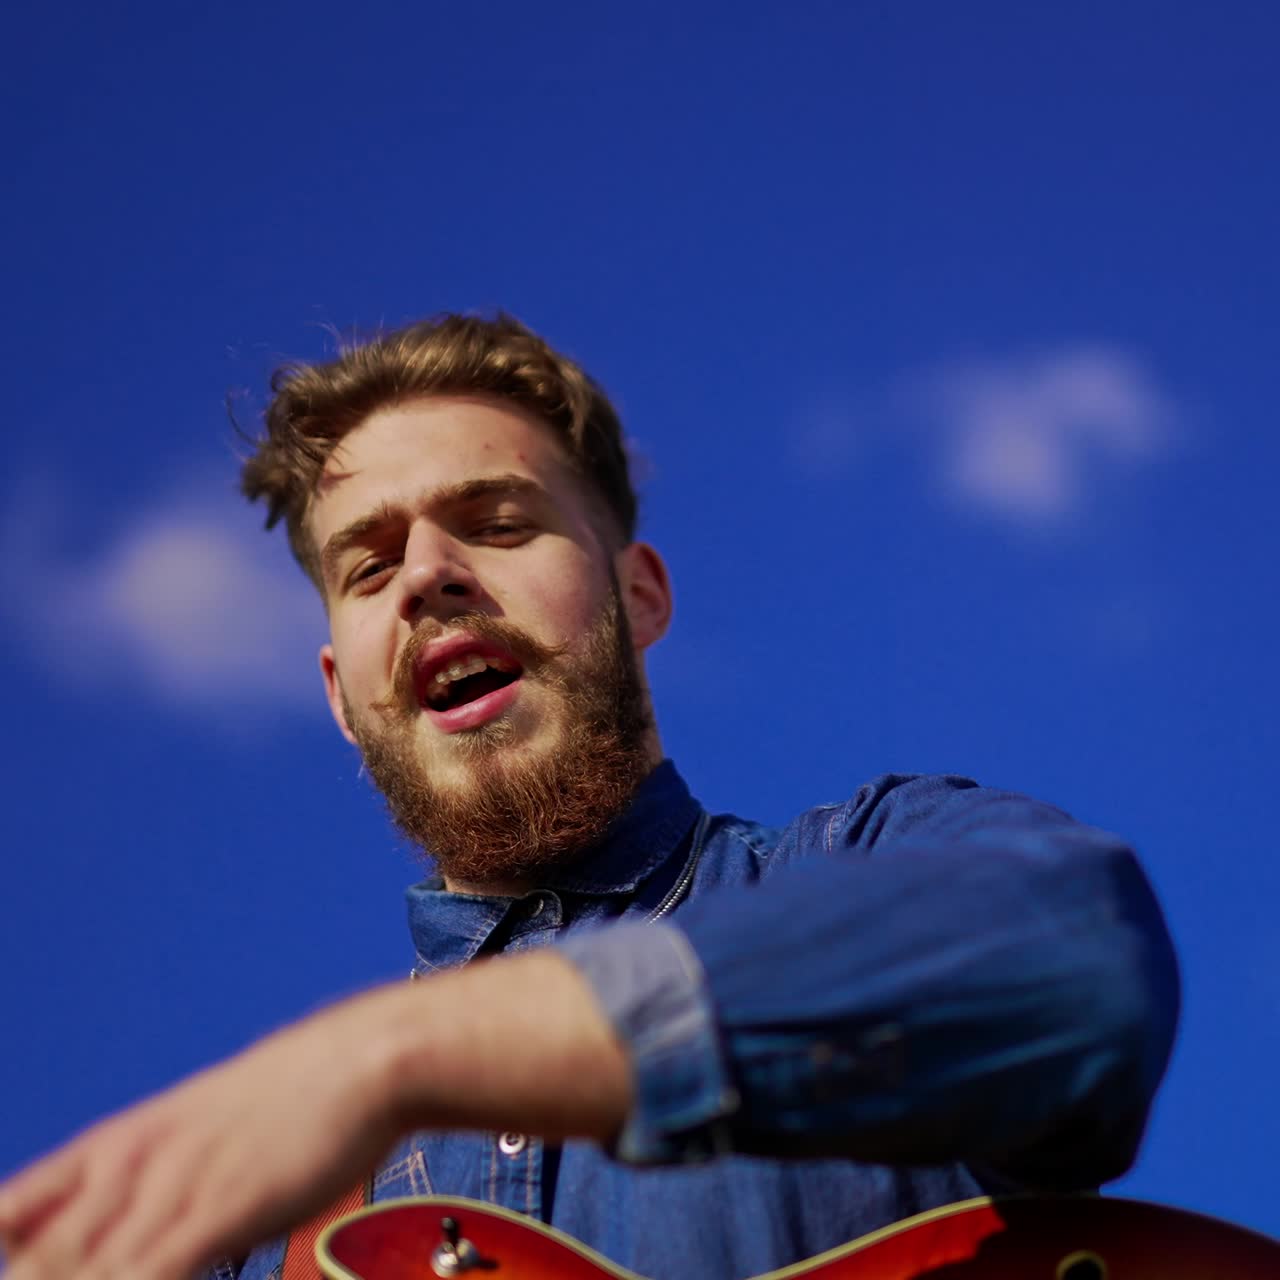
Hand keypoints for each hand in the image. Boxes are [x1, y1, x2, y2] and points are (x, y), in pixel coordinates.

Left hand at [0, 950, 629, 1279]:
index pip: (7, 1213)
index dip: (6, 1248)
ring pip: (72, 1277)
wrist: (366, 1058)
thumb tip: (131, 1222)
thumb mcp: (207, 1124)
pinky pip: (144, 1278)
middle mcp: (130, 1165)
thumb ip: (157, 1170)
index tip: (23, 1265)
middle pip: (30, 1262)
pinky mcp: (216, 1210)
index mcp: (119, 1142)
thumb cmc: (295, 1096)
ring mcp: (171, 1187)